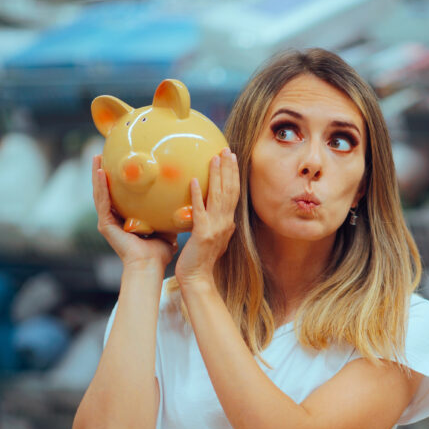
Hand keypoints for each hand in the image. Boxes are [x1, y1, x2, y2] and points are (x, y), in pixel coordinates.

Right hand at [91, 155, 177, 271]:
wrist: (150, 266)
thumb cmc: (159, 252)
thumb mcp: (166, 226)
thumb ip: (169, 213)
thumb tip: (184, 201)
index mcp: (125, 220)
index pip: (119, 196)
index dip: (117, 181)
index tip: (118, 164)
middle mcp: (113, 220)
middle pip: (106, 192)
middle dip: (103, 173)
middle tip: (103, 154)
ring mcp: (107, 222)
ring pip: (100, 194)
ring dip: (97, 175)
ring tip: (97, 157)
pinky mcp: (105, 225)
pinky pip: (102, 202)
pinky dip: (101, 186)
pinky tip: (101, 172)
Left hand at [175, 148, 239, 289]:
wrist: (198, 278)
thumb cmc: (201, 259)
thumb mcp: (212, 237)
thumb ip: (214, 222)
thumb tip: (213, 210)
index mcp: (227, 222)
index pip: (233, 194)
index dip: (233, 175)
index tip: (231, 157)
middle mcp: (225, 223)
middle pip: (229, 191)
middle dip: (229, 169)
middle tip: (227, 150)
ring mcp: (215, 227)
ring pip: (218, 196)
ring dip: (217, 176)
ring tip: (215, 158)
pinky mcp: (202, 234)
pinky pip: (200, 210)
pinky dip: (198, 195)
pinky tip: (194, 181)